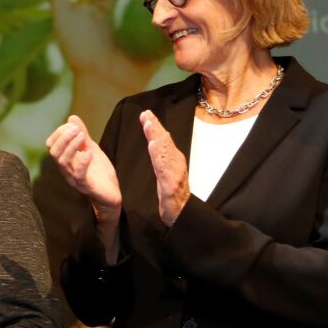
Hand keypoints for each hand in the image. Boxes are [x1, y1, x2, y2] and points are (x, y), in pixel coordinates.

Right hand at [46, 115, 122, 219]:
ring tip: (81, 136)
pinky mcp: (85, 185)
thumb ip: (82, 135)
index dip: (59, 133)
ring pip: (63, 161)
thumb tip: (72, 118)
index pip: (52, 144)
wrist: (111, 193)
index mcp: (65, 160)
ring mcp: (74, 178)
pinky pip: (78, 174)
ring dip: (71, 146)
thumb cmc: (99, 172)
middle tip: (76, 129)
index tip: (73, 125)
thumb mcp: (91, 148)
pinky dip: (82, 162)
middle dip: (63, 137)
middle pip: (54, 152)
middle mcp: (66, 169)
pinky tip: (88, 153)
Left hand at [139, 110, 189, 225]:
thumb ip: (160, 157)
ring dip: (156, 137)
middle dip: (156, 126)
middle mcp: (176, 164)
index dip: (156, 126)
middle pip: (165, 142)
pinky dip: (158, 156)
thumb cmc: (173, 194)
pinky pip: (164, 169)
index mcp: (173, 160)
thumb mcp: (164, 172)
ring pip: (165, 152)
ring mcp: (175, 174)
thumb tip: (155, 140)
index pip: (163, 140)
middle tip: (146, 113)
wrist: (182, 214)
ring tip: (149, 124)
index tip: (146, 113)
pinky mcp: (171, 186)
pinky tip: (152, 146)